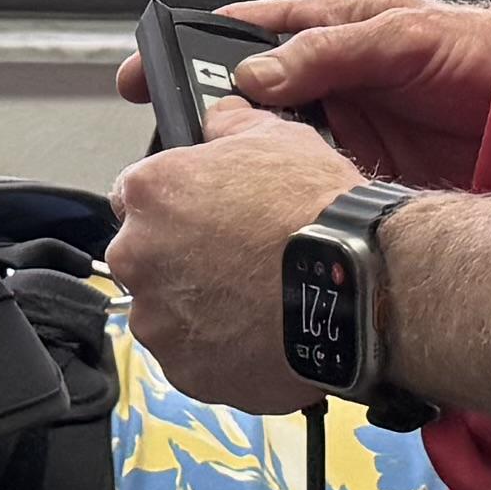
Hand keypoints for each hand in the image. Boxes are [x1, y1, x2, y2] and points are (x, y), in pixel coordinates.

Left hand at [102, 100, 359, 413]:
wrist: (357, 289)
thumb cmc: (319, 217)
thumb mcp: (279, 138)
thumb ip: (231, 125)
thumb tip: (219, 120)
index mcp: (152, 192)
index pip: (133, 195)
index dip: (172, 204)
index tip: (198, 216)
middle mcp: (139, 255)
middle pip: (146, 256)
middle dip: (182, 258)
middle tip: (236, 259)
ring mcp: (158, 318)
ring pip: (166, 311)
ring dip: (197, 307)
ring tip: (253, 299)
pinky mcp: (183, 369)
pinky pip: (192, 357)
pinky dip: (217, 350)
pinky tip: (258, 332)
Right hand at [114, 0, 490, 192]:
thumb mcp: (408, 37)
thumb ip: (332, 51)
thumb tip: (259, 77)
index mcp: (332, 33)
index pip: (244, 37)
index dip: (189, 53)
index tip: (145, 74)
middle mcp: (332, 86)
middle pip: (247, 104)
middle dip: (206, 124)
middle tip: (173, 147)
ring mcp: (345, 138)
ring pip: (269, 155)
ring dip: (243, 170)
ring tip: (216, 187)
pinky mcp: (363, 185)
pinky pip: (306, 194)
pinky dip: (284, 207)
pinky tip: (270, 219)